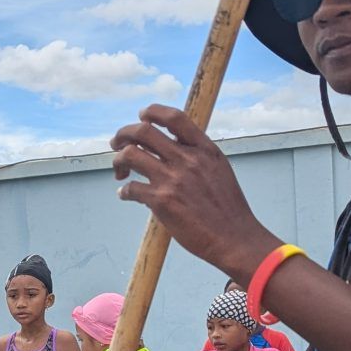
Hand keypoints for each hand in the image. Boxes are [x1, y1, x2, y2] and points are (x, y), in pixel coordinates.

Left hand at [111, 105, 276, 277]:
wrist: (235, 239)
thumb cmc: (228, 210)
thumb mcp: (219, 170)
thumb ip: (198, 156)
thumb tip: (173, 148)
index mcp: (204, 149)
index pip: (174, 117)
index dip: (152, 112)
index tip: (141, 117)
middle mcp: (188, 160)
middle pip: (143, 131)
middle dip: (123, 134)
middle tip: (116, 144)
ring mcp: (173, 180)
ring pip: (130, 155)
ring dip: (118, 161)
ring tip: (120, 172)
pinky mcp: (162, 202)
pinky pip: (130, 188)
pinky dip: (124, 191)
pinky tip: (126, 195)